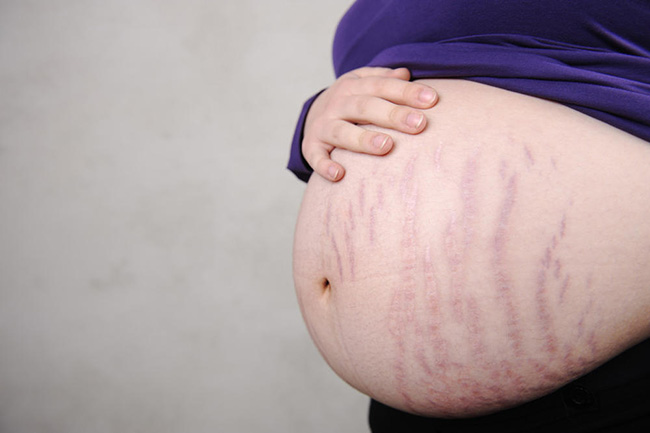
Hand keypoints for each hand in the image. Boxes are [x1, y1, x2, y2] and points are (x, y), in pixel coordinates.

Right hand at [302, 67, 437, 181]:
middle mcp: (337, 104)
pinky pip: (316, 157)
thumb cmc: (350, 101)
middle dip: (392, 115)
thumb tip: (405, 73)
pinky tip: (339, 174)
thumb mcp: (363, 83)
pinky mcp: (311, 147)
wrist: (312, 115)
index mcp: (353, 86)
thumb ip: (383, 78)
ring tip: (387, 146)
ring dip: (363, 139)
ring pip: (342, 132)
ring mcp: (323, 126)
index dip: (406, 92)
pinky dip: (324, 166)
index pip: (382, 86)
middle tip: (418, 124)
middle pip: (365, 107)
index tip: (431, 100)